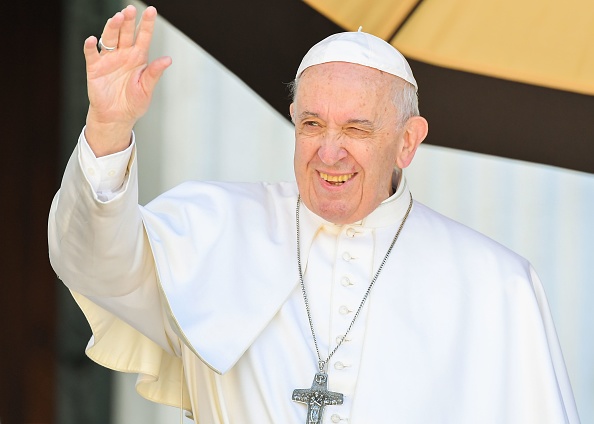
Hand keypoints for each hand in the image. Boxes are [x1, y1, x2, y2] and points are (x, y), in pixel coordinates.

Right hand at [84, 5, 171, 155]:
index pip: (143, 37)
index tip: (152, 11)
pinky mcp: (94, 68)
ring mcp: (108, 59)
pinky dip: (90, 46)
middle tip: (130, 10)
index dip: (147, 24)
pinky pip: (92, 54)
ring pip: (109, 38)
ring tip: (117, 18)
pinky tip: (91, 39)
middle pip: (125, 33)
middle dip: (128, 21)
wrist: (117, 117)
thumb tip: (168, 60)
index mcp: (138, 58)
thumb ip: (154, 73)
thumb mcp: (147, 89)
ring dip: (112, 28)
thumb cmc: (134, 103)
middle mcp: (123, 55)